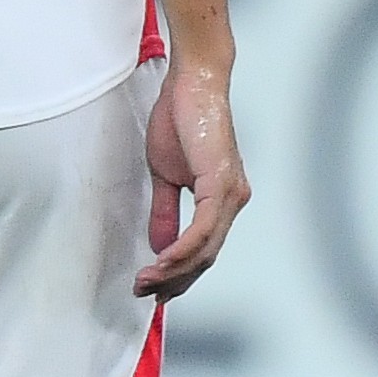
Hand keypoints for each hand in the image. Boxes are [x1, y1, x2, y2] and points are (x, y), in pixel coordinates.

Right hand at [137, 48, 248, 297]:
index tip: (152, 288)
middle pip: (206, 257)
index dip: (179, 274)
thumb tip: (159, 246)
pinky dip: (182, 249)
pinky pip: (203, 228)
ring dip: (174, 271)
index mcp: (221, 200)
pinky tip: (163, 261)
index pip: (203, 250)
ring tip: (146, 282)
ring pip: (206, 248)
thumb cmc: (180, 119)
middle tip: (145, 293)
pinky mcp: (221, 183)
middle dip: (174, 281)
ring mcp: (230, 193)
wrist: (192, 83)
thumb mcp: (165, 175)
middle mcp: (232, 200)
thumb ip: (165, 211)